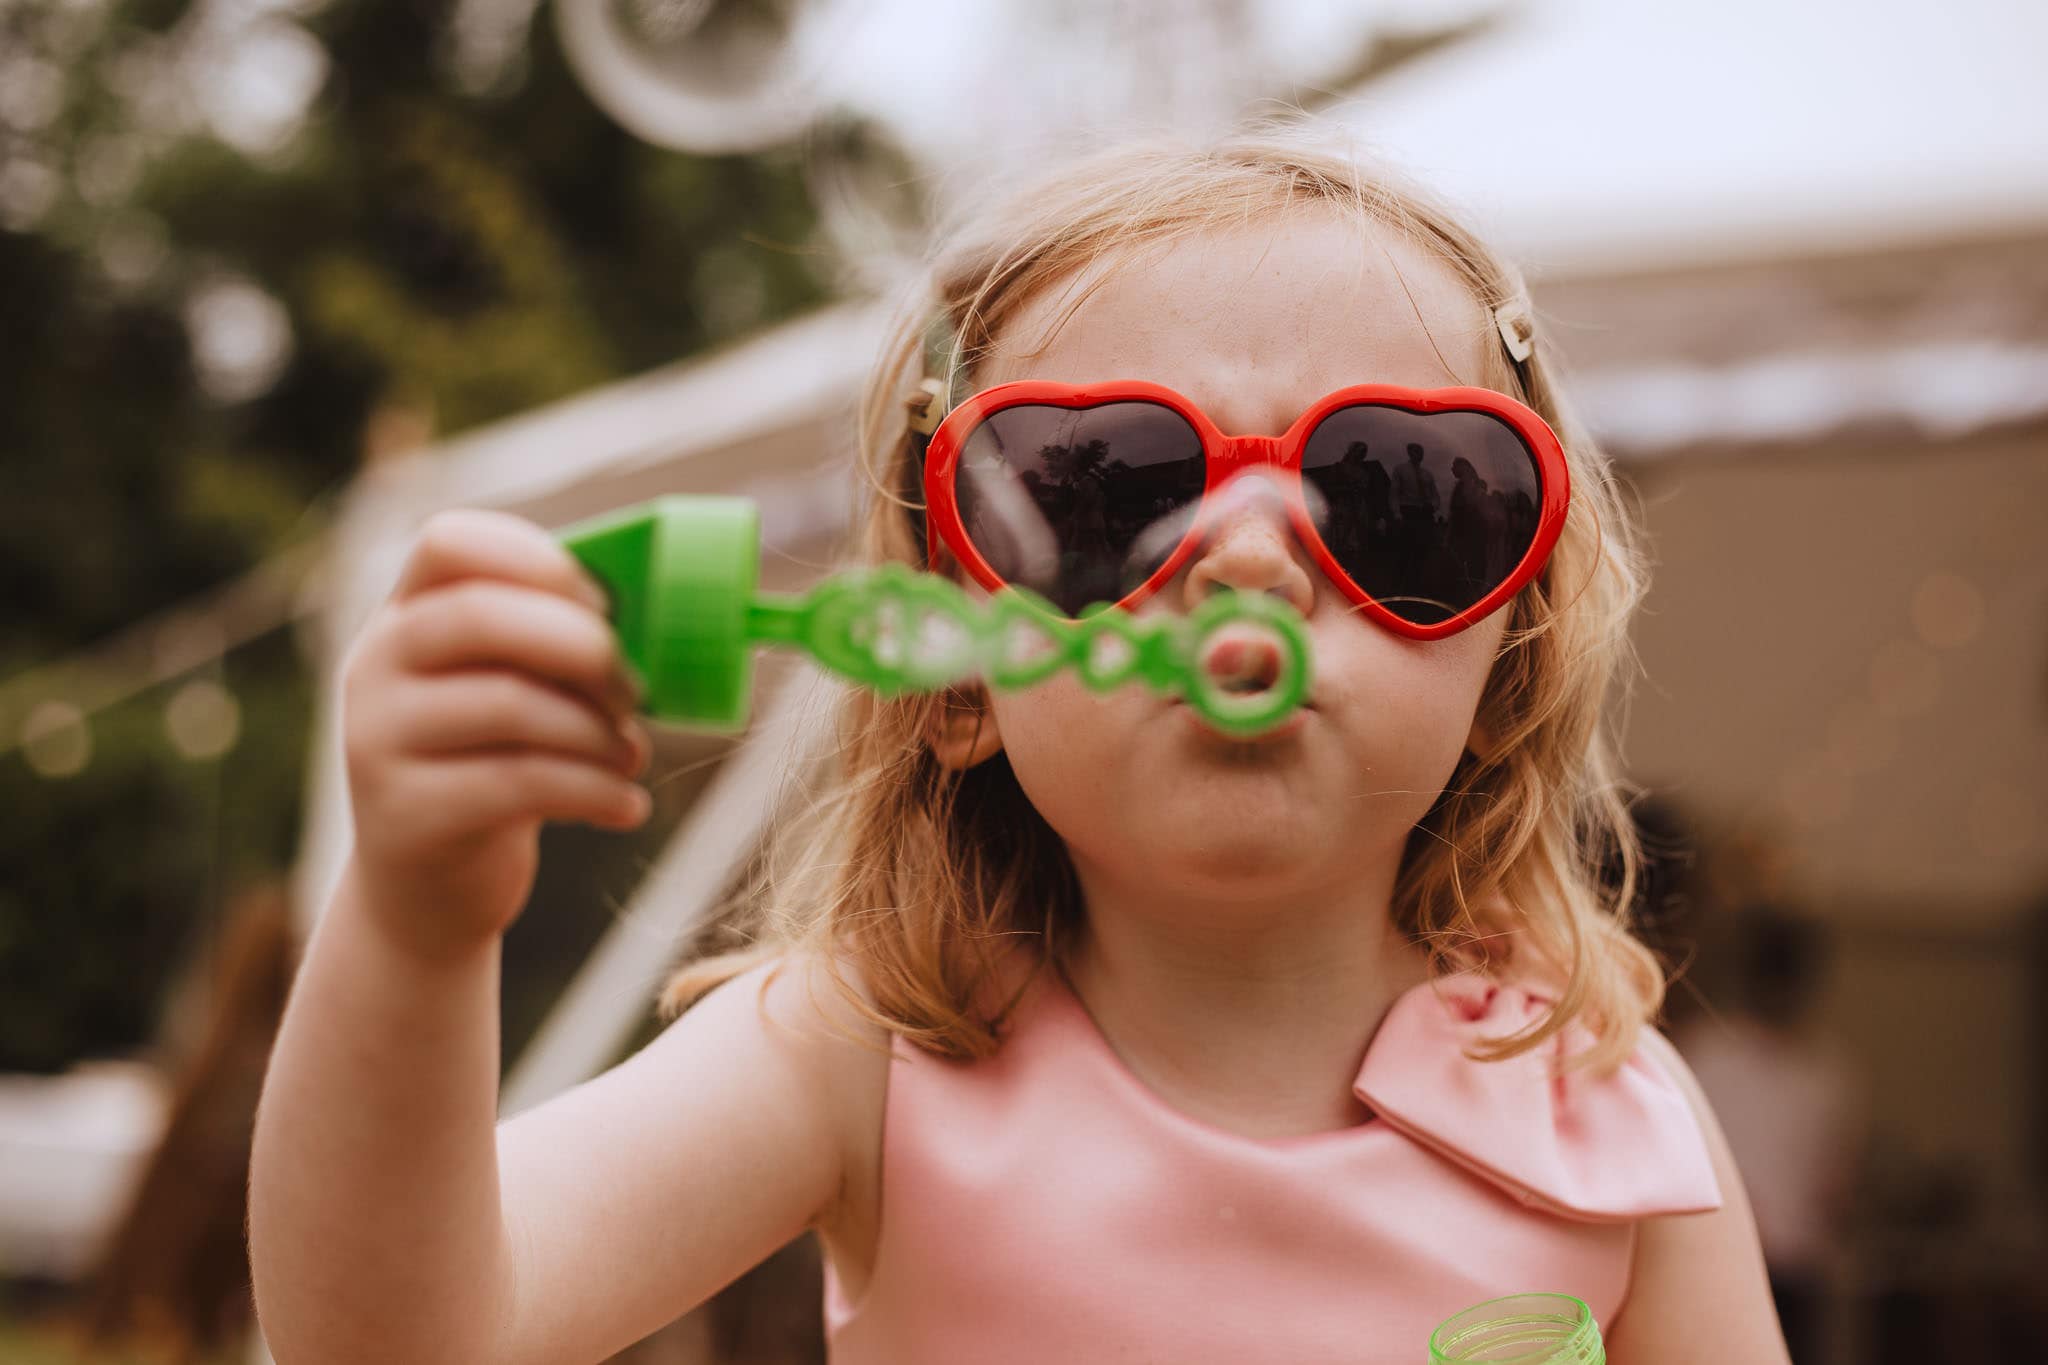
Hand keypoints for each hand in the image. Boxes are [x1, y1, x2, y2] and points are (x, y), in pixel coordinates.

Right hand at [340, 509, 651, 960]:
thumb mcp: (509, 692)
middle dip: (583, 646)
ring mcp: (377, 740)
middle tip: (636, 688)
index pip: (449, 542)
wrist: (428, 892)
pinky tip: (627, 807)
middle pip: (480, 616)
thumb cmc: (493, 767)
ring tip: (632, 756)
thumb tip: (665, 613)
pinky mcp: (406, 815)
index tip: (607, 604)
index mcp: (405, 617)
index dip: (539, 559)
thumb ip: (554, 647)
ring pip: (508, 705)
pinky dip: (595, 791)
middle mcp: (375, 667)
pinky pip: (520, 783)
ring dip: (597, 730)